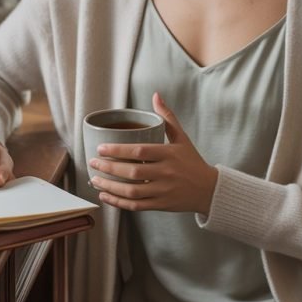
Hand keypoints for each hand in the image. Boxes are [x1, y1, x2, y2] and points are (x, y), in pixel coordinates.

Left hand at [89, 92, 217, 214]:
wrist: (209, 189)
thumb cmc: (192, 161)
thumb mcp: (182, 138)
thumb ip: (167, 117)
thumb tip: (156, 96)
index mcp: (169, 154)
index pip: (139, 152)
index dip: (118, 150)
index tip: (101, 148)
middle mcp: (166, 173)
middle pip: (132, 172)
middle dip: (109, 168)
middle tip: (92, 163)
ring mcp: (163, 191)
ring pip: (131, 191)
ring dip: (110, 186)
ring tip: (95, 179)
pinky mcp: (161, 205)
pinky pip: (136, 205)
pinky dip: (118, 202)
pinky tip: (105, 195)